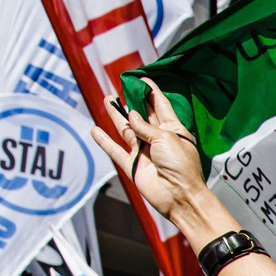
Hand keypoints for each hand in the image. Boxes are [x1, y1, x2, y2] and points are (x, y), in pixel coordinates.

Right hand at [91, 78, 236, 245]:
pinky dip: (105, 141)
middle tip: (122, 87)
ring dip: (117, 115)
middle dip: (133, 101)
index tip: (142, 79)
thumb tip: (131, 115)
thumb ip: (145, 126)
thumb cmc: (181, 166)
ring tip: (108, 99)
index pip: (161, 106)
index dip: (152, 92)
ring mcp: (145, 152)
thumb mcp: (165, 137)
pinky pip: (116, 150)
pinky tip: (95, 130)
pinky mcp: (134, 165)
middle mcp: (159, 139)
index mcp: (173, 130)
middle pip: (142, 116)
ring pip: (127, 129)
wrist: (179, 196)